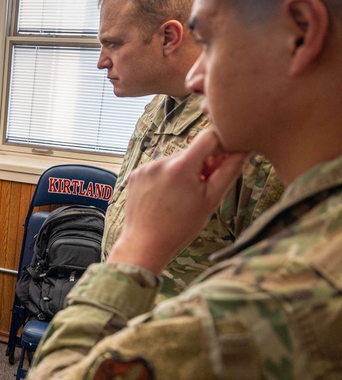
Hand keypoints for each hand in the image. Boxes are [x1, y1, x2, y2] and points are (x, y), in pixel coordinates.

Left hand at [109, 128, 245, 273]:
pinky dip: (166, 178)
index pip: (209, 136)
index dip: (220, 146)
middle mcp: (161, 161)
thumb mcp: (211, 200)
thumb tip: (243, 150)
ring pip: (174, 161)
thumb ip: (229, 171)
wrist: (145, 243)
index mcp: (182, 166)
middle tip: (202, 189)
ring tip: (181, 197)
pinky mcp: (135, 174)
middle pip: (191, 151)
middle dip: (201, 165)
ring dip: (183, 172)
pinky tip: (165, 197)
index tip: (221, 163)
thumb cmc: (180, 226)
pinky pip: (158, 168)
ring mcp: (145, 167)